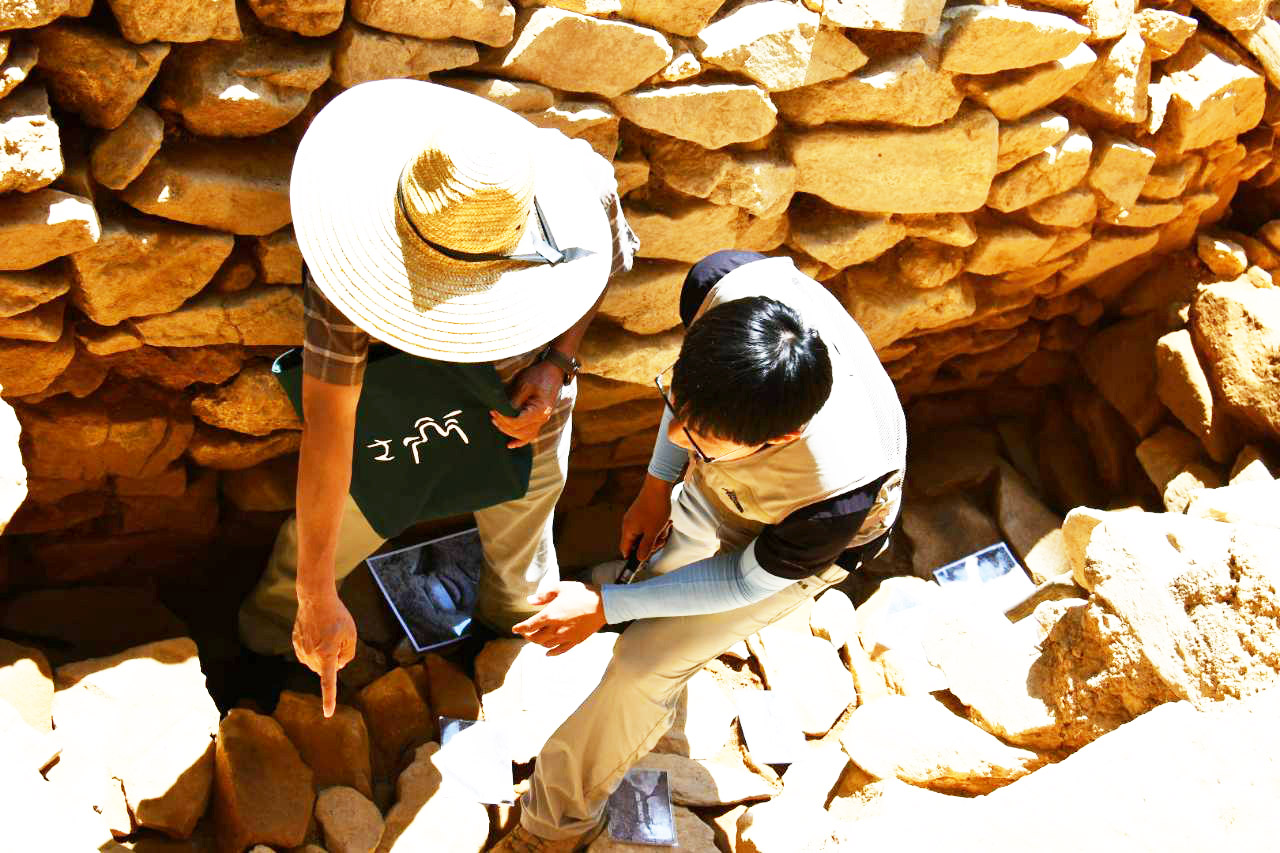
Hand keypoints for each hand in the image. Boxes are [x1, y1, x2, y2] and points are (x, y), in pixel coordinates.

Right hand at [292, 592, 356, 716]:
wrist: (315, 599)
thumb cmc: (337, 616)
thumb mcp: (351, 634)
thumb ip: (348, 654)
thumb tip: (338, 666)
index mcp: (326, 655)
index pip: (328, 682)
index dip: (329, 699)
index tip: (328, 714)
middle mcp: (311, 656)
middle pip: (326, 669)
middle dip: (334, 659)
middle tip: (337, 639)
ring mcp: (301, 650)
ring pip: (316, 663)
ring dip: (324, 654)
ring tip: (327, 633)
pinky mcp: (295, 644)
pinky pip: (308, 654)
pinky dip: (315, 649)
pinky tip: (318, 634)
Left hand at [490, 360, 562, 448]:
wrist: (554, 370)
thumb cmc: (539, 375)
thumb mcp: (524, 385)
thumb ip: (514, 401)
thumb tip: (502, 411)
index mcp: (539, 411)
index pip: (517, 422)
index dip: (503, 419)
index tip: (494, 410)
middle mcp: (542, 419)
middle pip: (519, 431)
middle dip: (503, 424)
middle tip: (492, 414)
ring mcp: (542, 420)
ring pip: (524, 435)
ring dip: (509, 431)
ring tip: (496, 422)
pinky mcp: (540, 419)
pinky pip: (531, 435)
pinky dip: (520, 441)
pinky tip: (510, 445)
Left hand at [512, 582, 605, 655]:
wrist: (603, 605)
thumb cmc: (581, 593)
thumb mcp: (561, 588)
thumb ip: (544, 595)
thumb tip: (530, 601)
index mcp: (550, 615)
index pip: (529, 626)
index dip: (520, 628)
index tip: (514, 629)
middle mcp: (556, 629)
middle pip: (536, 638)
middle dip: (528, 636)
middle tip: (525, 633)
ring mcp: (566, 637)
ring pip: (546, 645)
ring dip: (538, 643)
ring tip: (535, 639)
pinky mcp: (575, 641)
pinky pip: (560, 650)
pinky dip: (552, 652)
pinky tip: (548, 652)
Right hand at [620, 474, 673, 559]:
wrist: (659, 486)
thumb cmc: (655, 509)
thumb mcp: (653, 532)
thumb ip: (645, 547)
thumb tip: (639, 559)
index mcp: (628, 530)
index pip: (625, 550)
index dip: (634, 557)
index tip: (646, 558)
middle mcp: (628, 524)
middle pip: (637, 543)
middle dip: (651, 544)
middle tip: (661, 539)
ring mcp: (634, 518)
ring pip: (645, 535)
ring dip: (656, 535)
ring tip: (665, 527)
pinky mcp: (641, 513)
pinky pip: (648, 526)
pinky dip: (657, 527)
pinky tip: (665, 522)